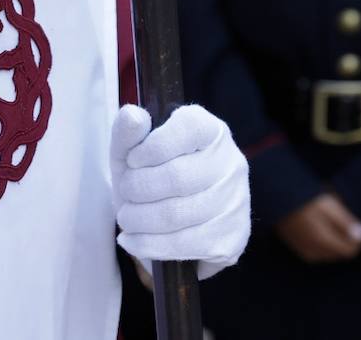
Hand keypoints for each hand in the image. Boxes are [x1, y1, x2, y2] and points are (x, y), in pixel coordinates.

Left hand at [110, 104, 250, 279]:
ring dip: (139, 220)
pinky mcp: (233, 237)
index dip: (152, 147)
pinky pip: (185, 245)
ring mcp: (236, 201)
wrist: (168, 224)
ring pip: (177, 215)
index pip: (188, 129)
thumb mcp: (132, 152)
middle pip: (177, 177)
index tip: (132, 160)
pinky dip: (149, 245)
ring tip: (126, 218)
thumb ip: (127, 132)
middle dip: (138, 189)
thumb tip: (132, 114)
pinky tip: (134, 240)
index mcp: (210, 131)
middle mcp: (231, 162)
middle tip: (124, 194)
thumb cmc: (149, 177)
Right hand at [275, 193, 360, 263]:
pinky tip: (320, 222)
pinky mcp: (298, 247)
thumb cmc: (303, 198)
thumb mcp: (328, 206)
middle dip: (346, 237)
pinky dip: (324, 240)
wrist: (273, 197)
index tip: (358, 223)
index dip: (358, 239)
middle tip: (342, 216)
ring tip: (330, 217)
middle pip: (340, 252)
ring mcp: (304, 251)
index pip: (350, 251)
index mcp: (323, 242)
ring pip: (329, 251)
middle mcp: (314, 252)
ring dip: (335, 238)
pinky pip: (318, 249)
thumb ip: (346, 223)